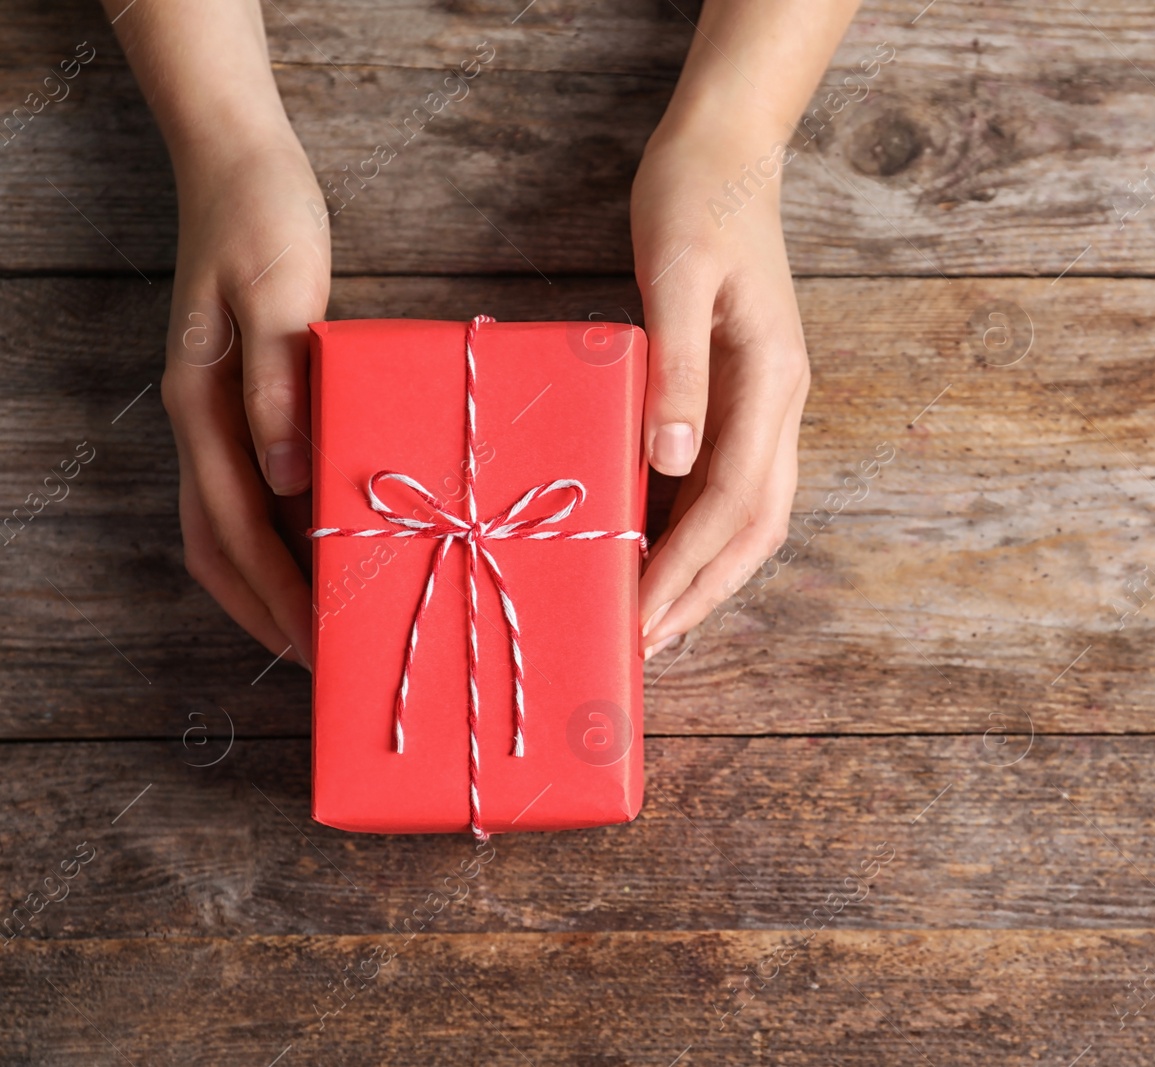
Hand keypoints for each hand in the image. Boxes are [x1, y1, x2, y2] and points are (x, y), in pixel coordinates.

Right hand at [162, 129, 329, 667]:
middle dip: (267, 609)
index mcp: (205, 404)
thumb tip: (285, 476)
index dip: (274, 594)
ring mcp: (218, 410)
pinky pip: (254, 484)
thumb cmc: (264, 220)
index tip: (314, 644)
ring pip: (230, 523)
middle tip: (322, 659)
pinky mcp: (245, 394)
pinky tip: (325, 542)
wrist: (238, 160)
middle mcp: (203, 419)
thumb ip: (278, 383)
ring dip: (269, 580)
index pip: (236, 529)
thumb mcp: (277, 293)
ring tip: (322, 622)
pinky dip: (281, 530)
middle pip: (221, 545)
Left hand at [632, 121, 809, 656]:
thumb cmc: (695, 201)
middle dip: (703, 592)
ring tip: (651, 615)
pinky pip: (726, 478)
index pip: (735, 503)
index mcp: (771, 381)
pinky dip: (695, 526)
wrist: (725, 150)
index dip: (690, 570)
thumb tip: (673, 465)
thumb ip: (679, 369)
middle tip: (645, 645)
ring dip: (704, 569)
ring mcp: (765, 399)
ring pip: (748, 511)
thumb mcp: (678, 275)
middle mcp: (779, 401)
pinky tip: (655, 544)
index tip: (644, 620)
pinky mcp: (740, 390)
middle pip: (756, 526)